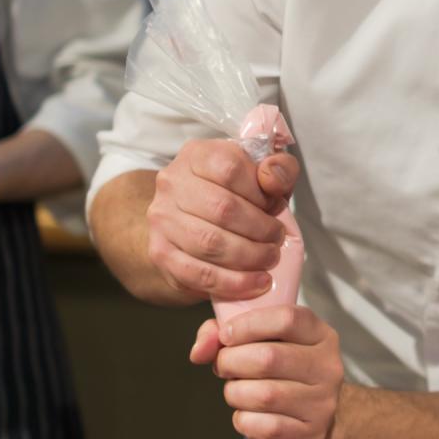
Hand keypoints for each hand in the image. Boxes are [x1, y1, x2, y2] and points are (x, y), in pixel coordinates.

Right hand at [146, 139, 298, 300]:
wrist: (191, 219)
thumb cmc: (235, 194)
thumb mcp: (262, 174)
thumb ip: (278, 169)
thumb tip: (272, 178)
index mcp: (197, 154)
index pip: (230, 168)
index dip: (260, 192)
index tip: (275, 206)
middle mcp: (171, 182)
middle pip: (222, 208)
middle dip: (259, 229)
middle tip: (276, 239)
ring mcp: (161, 219)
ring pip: (210, 243)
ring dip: (249, 257)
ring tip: (269, 259)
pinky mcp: (160, 253)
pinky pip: (198, 274)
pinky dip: (233, 283)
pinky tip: (256, 283)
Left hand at [191, 304, 341, 438]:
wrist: (317, 421)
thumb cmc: (282, 374)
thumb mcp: (263, 341)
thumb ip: (224, 334)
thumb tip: (200, 349)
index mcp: (320, 336)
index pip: (286, 320)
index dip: (248, 325)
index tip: (226, 335)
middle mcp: (327, 368)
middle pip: (269, 358)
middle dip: (231, 362)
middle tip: (224, 366)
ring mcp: (322, 404)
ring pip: (264, 395)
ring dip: (236, 393)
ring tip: (237, 391)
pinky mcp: (311, 435)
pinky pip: (265, 427)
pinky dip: (245, 421)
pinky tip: (248, 415)